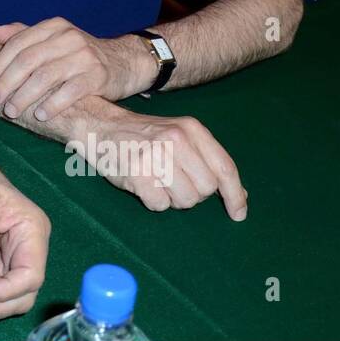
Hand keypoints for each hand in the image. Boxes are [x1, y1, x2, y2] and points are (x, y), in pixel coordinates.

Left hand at [0, 18, 152, 119]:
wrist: (123, 62)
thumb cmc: (78, 54)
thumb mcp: (53, 39)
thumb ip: (23, 35)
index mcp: (54, 27)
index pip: (19, 42)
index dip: (0, 62)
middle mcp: (68, 37)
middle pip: (29, 60)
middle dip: (7, 82)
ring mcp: (85, 56)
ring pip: (46, 76)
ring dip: (24, 96)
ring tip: (11, 111)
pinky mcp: (98, 75)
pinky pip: (70, 91)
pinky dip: (52, 104)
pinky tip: (40, 115)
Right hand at [66, 96, 247, 219]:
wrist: (100, 127)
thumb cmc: (143, 137)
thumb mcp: (179, 137)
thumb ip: (207, 161)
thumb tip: (239, 195)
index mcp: (191, 129)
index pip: (224, 168)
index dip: (234, 195)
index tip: (238, 213)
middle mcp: (176, 140)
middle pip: (206, 190)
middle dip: (193, 193)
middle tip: (173, 181)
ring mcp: (155, 155)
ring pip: (185, 201)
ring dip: (173, 199)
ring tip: (156, 181)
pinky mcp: (137, 173)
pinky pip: (160, 205)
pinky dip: (153, 201)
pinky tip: (143, 185)